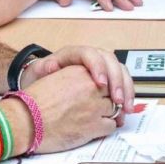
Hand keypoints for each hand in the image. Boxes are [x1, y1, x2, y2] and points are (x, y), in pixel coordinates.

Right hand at [19, 65, 123, 152]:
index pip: (106, 75)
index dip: (108, 85)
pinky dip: (106, 128)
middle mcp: (90, 86)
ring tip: (100, 119)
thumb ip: (78, 79)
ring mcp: (94, 106)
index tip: (108, 91)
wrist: (25, 121)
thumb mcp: (58, 78)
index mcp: (80, 71)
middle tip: (112, 107)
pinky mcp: (94, 125)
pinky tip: (96, 129)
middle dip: (112, 100)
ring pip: (114, 109)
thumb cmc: (35, 102)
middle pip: (112, 92)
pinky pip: (111, 126)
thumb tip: (94, 84)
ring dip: (109, 115)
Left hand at [21, 46, 135, 124]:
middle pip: (110, 61)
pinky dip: (126, 96)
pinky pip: (121, 83)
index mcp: (73, 55)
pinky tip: (125, 109)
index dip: (98, 66)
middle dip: (117, 80)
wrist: (39, 93)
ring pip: (120, 71)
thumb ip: (43, 70)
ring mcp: (100, 69)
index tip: (100, 84)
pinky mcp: (106, 82)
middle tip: (117, 100)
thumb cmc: (39, 82)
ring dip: (126, 88)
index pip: (89, 54)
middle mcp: (89, 59)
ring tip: (125, 107)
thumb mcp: (38, 75)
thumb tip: (50, 66)